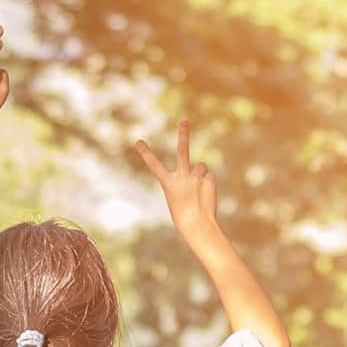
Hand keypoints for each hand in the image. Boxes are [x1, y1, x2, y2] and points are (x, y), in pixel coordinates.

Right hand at [136, 120, 219, 236]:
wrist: (198, 225)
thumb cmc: (184, 216)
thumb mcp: (178, 197)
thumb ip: (185, 180)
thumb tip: (200, 170)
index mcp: (168, 183)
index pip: (154, 165)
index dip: (145, 153)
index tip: (138, 141)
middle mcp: (181, 176)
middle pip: (182, 151)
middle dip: (183, 135)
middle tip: (185, 121)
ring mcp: (195, 177)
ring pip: (200, 166)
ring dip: (201, 175)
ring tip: (199, 191)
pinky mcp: (208, 178)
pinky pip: (209, 175)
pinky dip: (208, 183)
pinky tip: (206, 194)